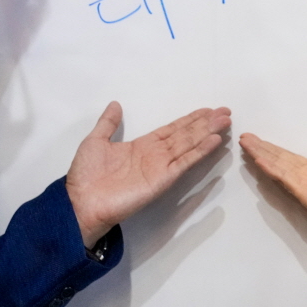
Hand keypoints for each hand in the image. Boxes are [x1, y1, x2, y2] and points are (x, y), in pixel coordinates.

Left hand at [65, 102, 232, 247]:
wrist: (82, 202)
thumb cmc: (86, 174)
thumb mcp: (95, 141)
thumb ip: (108, 123)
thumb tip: (115, 104)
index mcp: (142, 145)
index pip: (172, 129)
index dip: (189, 119)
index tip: (207, 110)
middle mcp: (155, 155)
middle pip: (185, 135)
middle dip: (205, 123)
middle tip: (224, 112)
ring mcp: (161, 167)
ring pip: (189, 145)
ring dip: (207, 132)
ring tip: (224, 121)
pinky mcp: (163, 179)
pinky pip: (185, 162)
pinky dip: (200, 151)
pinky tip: (213, 140)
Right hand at [239, 133, 306, 279]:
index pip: (291, 159)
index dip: (276, 150)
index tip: (260, 140)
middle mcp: (306, 179)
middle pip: (280, 161)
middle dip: (262, 149)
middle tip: (245, 137)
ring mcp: (303, 186)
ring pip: (278, 167)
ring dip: (261, 154)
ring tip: (246, 143)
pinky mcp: (304, 193)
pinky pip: (285, 178)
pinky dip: (272, 169)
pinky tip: (260, 160)